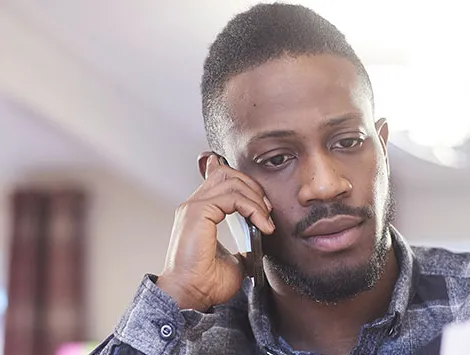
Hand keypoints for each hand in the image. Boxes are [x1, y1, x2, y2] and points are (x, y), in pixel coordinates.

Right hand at [157, 154, 273, 310]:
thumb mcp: (235, 258)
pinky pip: (232, 197)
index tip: (262, 208)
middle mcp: (194, 204)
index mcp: (200, 211)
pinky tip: (262, 225)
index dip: (246, 185)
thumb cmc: (206, 281)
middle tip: (267, 211)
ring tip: (266, 220)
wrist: (190, 295)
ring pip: (231, 180)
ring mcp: (194, 206)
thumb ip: (244, 243)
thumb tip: (258, 239)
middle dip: (253, 187)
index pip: (221, 178)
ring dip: (256, 198)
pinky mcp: (198, 212)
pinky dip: (252, 208)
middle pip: (227, 173)